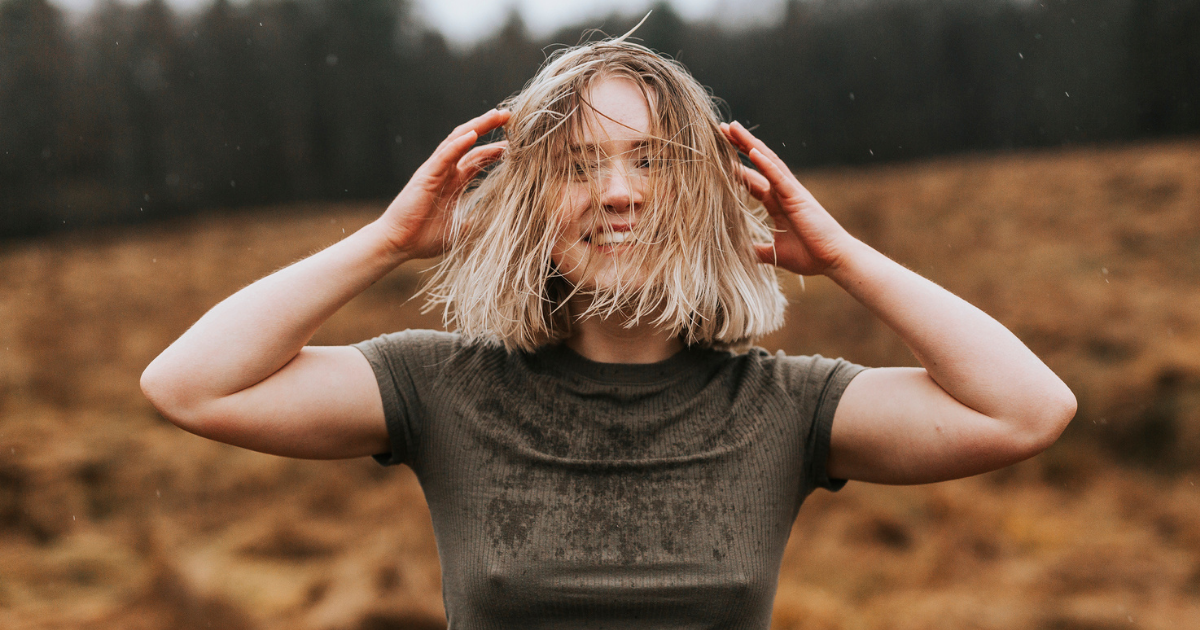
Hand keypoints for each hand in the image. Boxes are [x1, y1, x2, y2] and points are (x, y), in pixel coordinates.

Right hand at [377, 109, 510, 258]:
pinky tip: (473, 134)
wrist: (398, 244)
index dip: (495, 149)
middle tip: (509, 115)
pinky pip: (444, 155)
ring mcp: (435, 171)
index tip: (515, 143)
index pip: (477, 158)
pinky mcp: (426, 176)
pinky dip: (459, 143)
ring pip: (457, 140)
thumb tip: (484, 222)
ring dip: (477, 126)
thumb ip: (471, 221)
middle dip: (488, 127)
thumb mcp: (458, 229)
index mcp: (453, 182)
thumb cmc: (423, 238)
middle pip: (469, 142)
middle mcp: (445, 171)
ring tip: (496, 115)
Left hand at [720, 121, 855, 275]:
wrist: (833, 261)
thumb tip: (738, 255)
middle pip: (757, 162)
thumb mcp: (775, 254)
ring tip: (733, 128)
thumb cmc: (810, 256)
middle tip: (721, 129)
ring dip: (750, 143)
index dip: (735, 168)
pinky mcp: (798, 197)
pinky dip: (765, 162)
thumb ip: (757, 251)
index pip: (751, 180)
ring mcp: (790, 192)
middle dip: (739, 146)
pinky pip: (778, 176)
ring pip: (767, 161)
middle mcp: (782, 192)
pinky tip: (751, 150)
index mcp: (776, 203)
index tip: (716, 156)